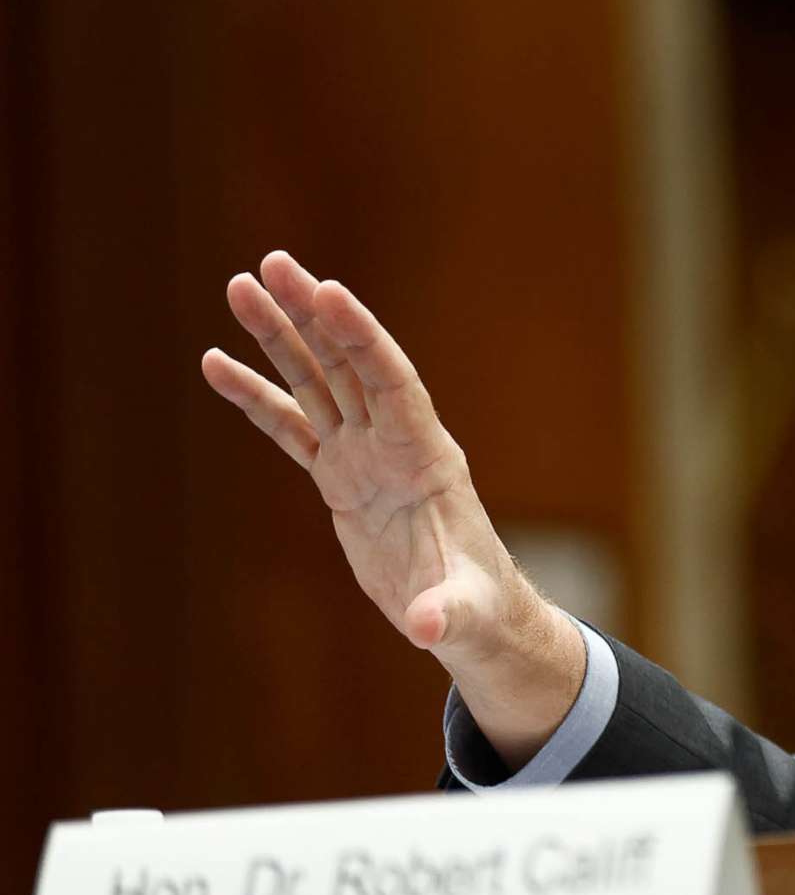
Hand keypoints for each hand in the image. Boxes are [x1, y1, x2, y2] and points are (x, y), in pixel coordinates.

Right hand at [202, 251, 584, 764]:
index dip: (362, 338)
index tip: (329, 292)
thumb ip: (447, 616)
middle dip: (312, 315)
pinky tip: (216, 363)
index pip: (390, 382)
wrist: (471, 611)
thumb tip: (428, 631)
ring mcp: (365, 454)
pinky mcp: (340, 477)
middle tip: (272, 263)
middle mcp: (395, 441)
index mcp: (426, 457)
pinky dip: (256, 396)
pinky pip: (291, 426)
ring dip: (280, 337)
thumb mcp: (464, 614)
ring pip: (316, 382)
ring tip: (240, 287)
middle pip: (348, 364)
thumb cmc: (478, 607)